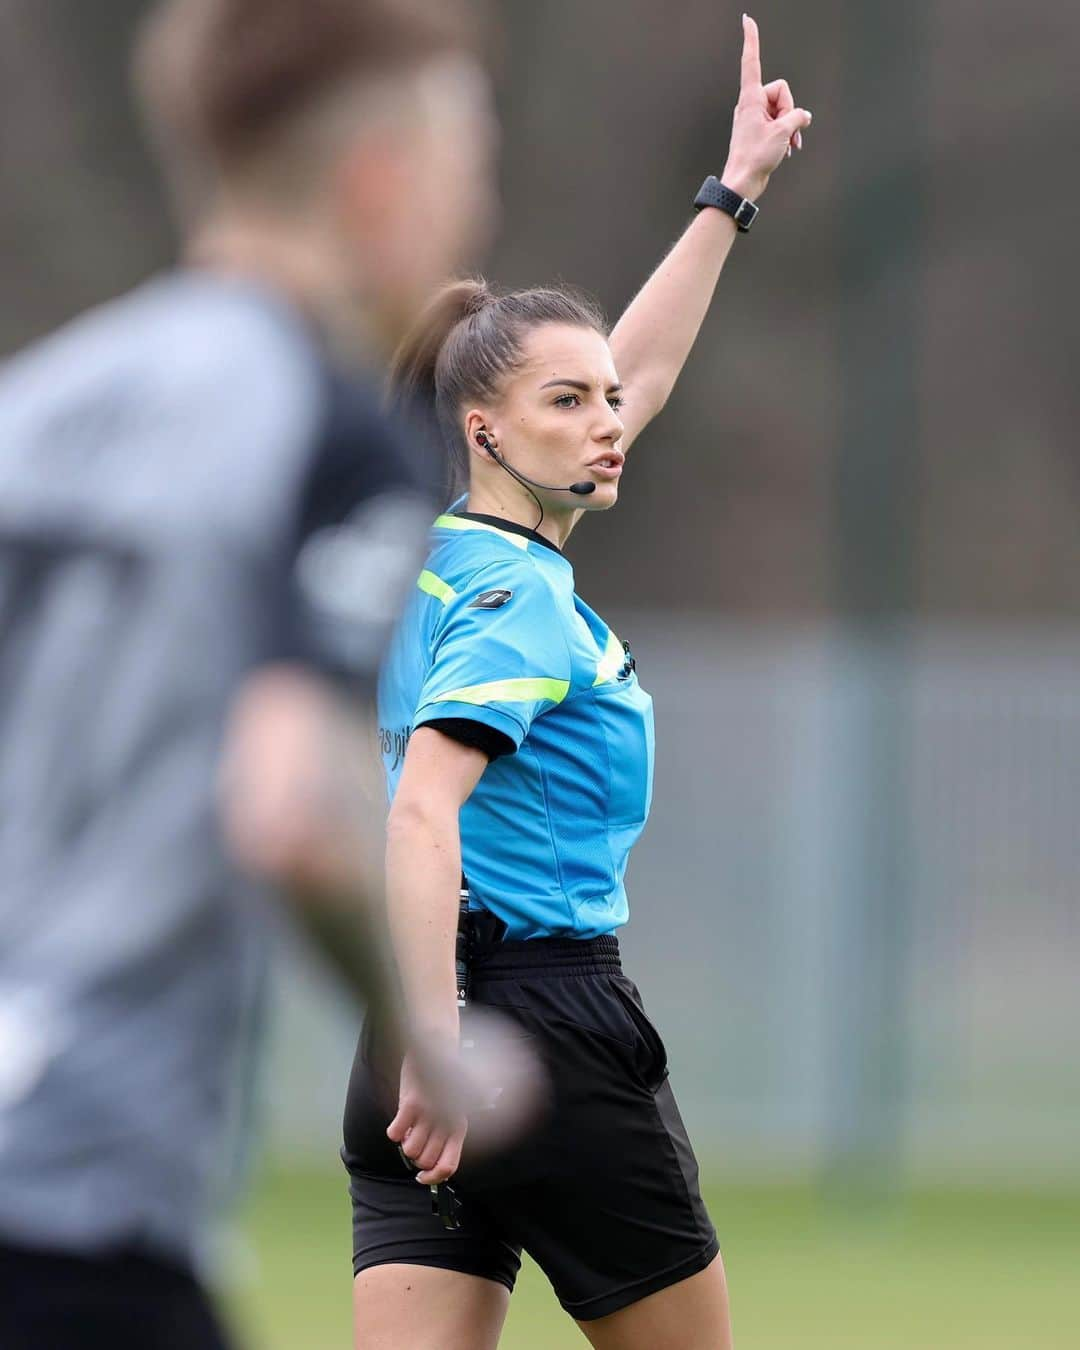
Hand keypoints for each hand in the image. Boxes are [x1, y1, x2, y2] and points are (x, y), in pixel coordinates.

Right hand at [386, 1008, 545, 1185]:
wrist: (434, 1048)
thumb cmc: (443, 1080)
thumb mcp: (453, 1109)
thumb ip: (446, 1134)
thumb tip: (431, 1163)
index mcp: (459, 1126)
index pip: (447, 1166)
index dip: (432, 1178)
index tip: (421, 1177)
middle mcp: (446, 1123)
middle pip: (425, 1161)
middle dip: (416, 1158)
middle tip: (414, 1142)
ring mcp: (429, 1114)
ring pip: (409, 1151)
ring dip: (405, 1144)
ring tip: (408, 1129)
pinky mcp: (412, 1104)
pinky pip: (395, 1134)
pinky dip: (394, 1132)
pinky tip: (399, 1121)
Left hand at [722, 14, 811, 202]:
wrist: (742, 183)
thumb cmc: (755, 158)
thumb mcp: (783, 133)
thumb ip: (797, 118)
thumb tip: (804, 116)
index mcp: (751, 98)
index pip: (751, 62)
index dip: (752, 40)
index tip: (746, 19)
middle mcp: (751, 105)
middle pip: (781, 92)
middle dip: (790, 110)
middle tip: (787, 132)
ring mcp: (754, 119)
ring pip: (782, 110)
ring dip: (790, 126)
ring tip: (790, 145)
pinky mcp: (759, 131)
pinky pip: (778, 123)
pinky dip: (786, 134)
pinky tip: (789, 149)